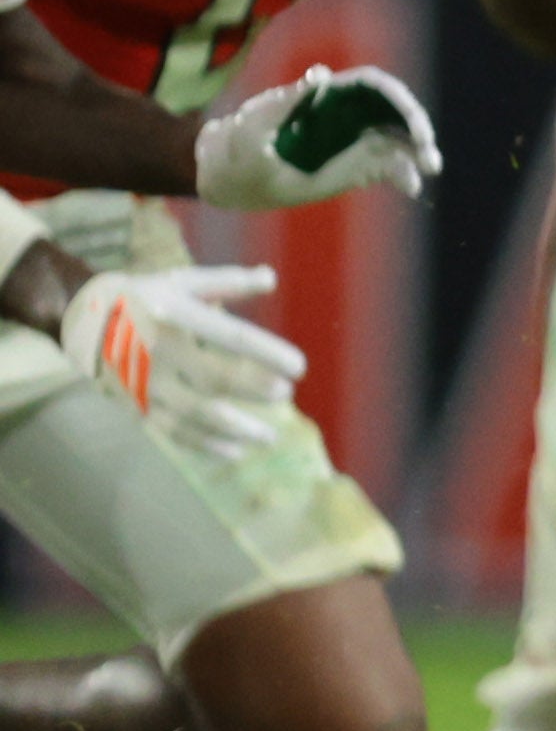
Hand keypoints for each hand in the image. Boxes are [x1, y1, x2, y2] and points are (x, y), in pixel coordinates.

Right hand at [61, 262, 304, 464]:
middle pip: (214, 378)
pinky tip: (235, 452)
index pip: (230, 336)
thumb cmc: (144, 298)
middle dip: (253, 389)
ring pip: (195, 413)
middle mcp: (159, 350)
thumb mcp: (181, 282)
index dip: (267, 353)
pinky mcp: (136, 404)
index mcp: (176, 314)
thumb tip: (271, 278)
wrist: (81, 320)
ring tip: (269, 437)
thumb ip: (227, 282)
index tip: (300, 367)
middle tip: (286, 394)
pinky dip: (204, 445)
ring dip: (235, 429)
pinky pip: (173, 431)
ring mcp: (145, 382)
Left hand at [196, 64, 442, 208]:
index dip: (398, 99)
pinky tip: (411, 188)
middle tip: (428, 155)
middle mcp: (346, 116)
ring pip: (397, 140)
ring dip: (418, 153)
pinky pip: (388, 167)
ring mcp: (352, 142)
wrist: (229, 180)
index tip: (410, 123)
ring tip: (426, 171)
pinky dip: (403, 175)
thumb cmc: (236, 149)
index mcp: (326, 99)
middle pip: (395, 112)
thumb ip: (283, 102)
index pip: (373, 87)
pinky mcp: (355, 167)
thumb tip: (320, 75)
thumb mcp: (250, 127)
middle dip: (416, 129)